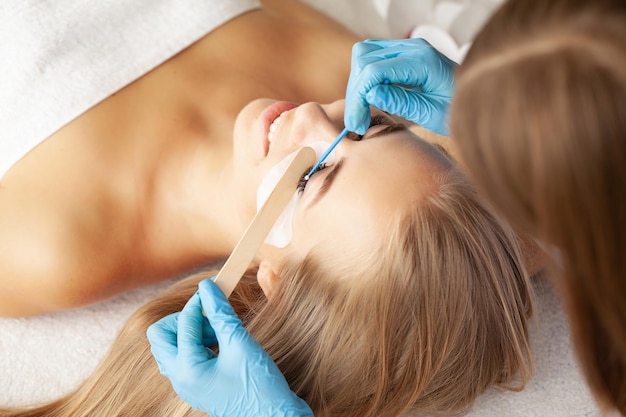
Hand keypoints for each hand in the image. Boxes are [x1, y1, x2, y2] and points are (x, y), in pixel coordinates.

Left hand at [146, 278, 312, 416]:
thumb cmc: (260, 387)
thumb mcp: (241, 344)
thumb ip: (221, 314)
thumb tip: (207, 287)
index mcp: (187, 369)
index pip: (184, 322)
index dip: (201, 300)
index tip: (217, 286)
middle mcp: (179, 378)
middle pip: (160, 335)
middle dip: (182, 318)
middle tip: (209, 315)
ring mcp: (186, 384)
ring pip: (169, 347)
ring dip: (188, 331)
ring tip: (217, 330)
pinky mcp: (196, 385)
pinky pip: (182, 357)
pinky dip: (195, 343)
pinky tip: (220, 342)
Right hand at [345, 38, 456, 135]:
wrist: (480, 100)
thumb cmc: (462, 109)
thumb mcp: (432, 113)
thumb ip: (402, 102)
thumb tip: (370, 94)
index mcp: (422, 61)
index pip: (374, 71)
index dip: (359, 98)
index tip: (356, 124)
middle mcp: (414, 48)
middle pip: (364, 58)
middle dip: (356, 91)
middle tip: (357, 122)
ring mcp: (410, 48)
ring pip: (365, 55)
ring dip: (358, 84)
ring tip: (362, 113)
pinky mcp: (406, 55)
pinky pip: (375, 59)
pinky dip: (367, 79)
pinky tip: (371, 101)